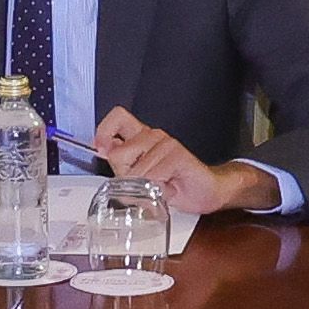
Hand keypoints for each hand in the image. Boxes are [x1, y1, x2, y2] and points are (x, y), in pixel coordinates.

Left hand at [86, 112, 259, 215]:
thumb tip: (104, 155)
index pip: (118, 117)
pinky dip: (159, 190)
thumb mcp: (142, 178)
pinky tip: (169, 189)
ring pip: (136, 171)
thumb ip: (124, 167)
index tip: (102, 149)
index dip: (105, 131)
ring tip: (160, 186)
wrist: (207, 191)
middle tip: (142, 183)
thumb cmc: (176, 184)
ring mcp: (166, 143)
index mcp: (142, 137)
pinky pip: (154, 177)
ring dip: (145, 187)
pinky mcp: (178, 155)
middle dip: (125, 176)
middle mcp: (153, 136)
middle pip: (119, 153)